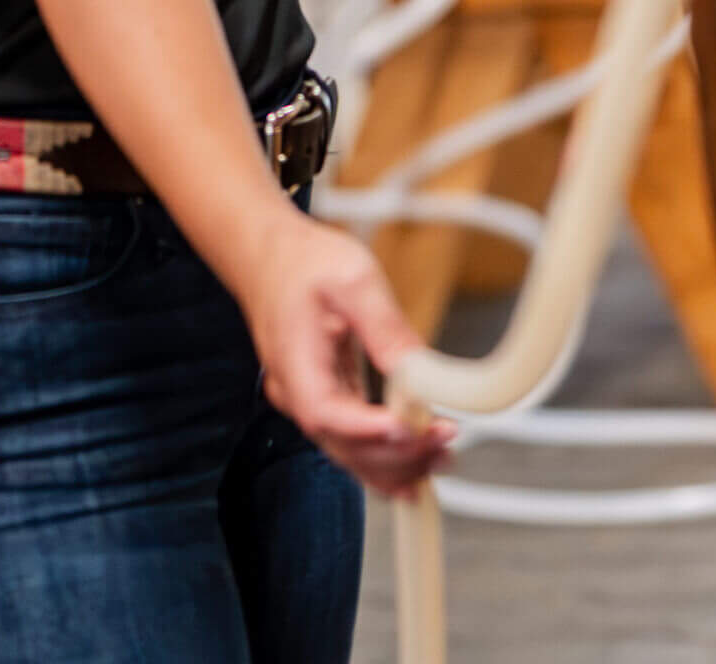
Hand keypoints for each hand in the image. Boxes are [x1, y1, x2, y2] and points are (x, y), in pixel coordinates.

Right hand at [238, 211, 455, 496]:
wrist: (270, 252)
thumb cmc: (304, 260)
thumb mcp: (352, 278)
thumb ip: (384, 326)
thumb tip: (419, 369)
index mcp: (295, 362)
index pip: (327, 413)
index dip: (369, 431)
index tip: (413, 429)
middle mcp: (296, 392)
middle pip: (342, 445)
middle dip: (396, 454)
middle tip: (445, 440)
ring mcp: (307, 398)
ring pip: (348, 451)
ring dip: (394, 463)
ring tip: (441, 455)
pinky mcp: (322, 395)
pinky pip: (351, 437)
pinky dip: (382, 452)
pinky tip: (414, 459)